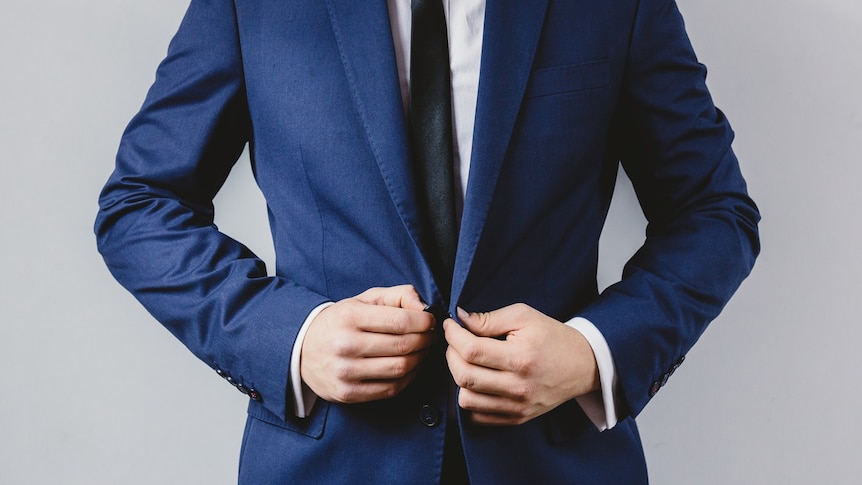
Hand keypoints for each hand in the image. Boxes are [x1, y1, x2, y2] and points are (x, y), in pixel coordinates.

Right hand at [300, 285, 435, 403]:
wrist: (302, 350)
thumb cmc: (341, 321)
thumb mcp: (364, 300)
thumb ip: (398, 295)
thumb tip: (424, 308)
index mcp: (349, 316)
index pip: (400, 321)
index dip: (424, 321)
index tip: (430, 320)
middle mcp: (346, 344)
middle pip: (403, 346)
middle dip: (425, 340)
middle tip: (430, 335)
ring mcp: (346, 372)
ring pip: (400, 368)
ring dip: (420, 359)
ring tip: (422, 350)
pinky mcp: (347, 393)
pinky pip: (391, 388)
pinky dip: (408, 378)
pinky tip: (410, 367)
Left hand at [444, 304, 598, 425]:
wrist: (583, 365)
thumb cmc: (552, 337)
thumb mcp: (524, 316)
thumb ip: (489, 318)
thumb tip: (459, 319)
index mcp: (521, 358)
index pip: (472, 350)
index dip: (453, 335)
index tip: (451, 325)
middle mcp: (519, 386)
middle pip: (464, 376)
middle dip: (451, 355)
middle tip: (457, 342)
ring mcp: (518, 406)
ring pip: (466, 400)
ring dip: (459, 378)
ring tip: (468, 362)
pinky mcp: (517, 418)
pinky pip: (478, 416)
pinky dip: (471, 398)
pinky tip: (478, 381)